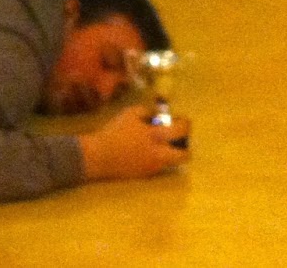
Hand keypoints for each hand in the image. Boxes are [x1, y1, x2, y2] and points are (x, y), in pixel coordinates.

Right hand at [77, 105, 191, 180]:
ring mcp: (154, 166)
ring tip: (162, 144)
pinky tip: (146, 151)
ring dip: (172, 152)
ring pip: (174, 162)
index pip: (182, 130)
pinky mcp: (147, 174)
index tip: (182, 120)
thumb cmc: (114, 132)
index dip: (186, 124)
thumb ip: (148, 111)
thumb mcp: (130, 114)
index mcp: (155, 136)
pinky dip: (158, 157)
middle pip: (185, 155)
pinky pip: (160, 165)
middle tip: (178, 139)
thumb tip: (161, 112)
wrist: (100, 156)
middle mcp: (159, 153)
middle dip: (186, 146)